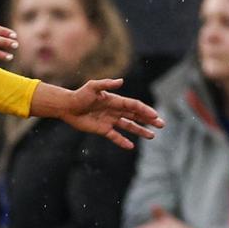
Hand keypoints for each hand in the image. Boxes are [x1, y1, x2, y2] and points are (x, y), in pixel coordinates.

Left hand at [43, 78, 163, 149]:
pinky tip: (131, 146)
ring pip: (129, 126)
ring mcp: (110, 120)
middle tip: (161, 125)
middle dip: (149, 120)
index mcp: (115, 100)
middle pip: (135, 116)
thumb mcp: (92, 87)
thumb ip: (106, 84)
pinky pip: (115, 136)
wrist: (67, 106)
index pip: (134, 106)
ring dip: (140, 130)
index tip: (155, 116)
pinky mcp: (102, 129)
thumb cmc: (80, 95)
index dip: (145, 110)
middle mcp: (115, 110)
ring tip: (152, 136)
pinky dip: (123, 141)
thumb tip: (121, 81)